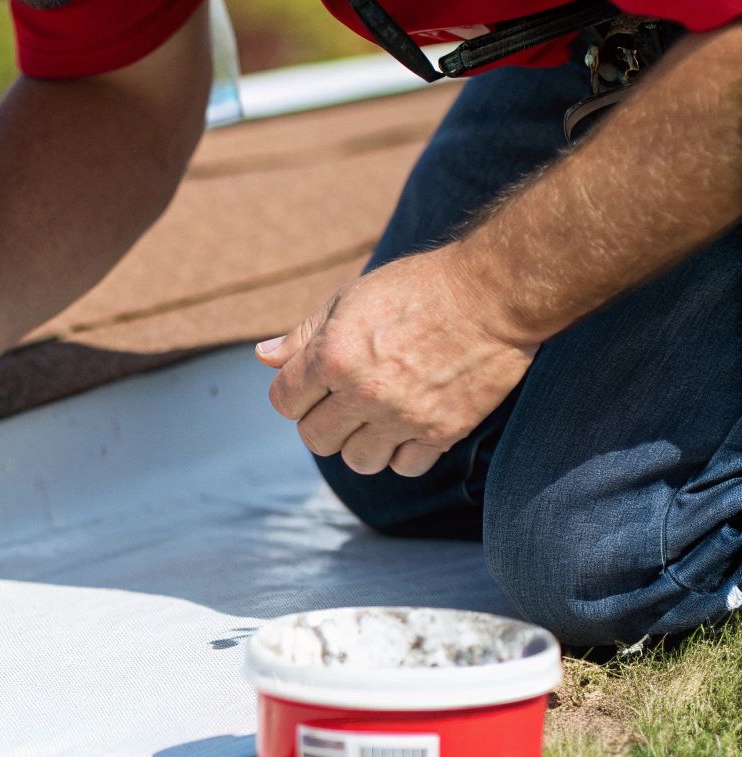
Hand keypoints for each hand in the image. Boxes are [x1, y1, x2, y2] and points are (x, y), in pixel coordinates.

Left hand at [254, 248, 537, 476]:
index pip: (284, 402)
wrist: (495, 294)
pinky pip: (404, 467)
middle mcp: (363, 392)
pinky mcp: (442, 431)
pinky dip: (402, 453)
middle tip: (343, 402)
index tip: (313, 384)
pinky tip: (409, 425)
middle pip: (315, 439)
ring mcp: (403, 416)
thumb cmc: (418, 288)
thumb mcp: (350, 298)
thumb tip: (262, 358)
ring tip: (376, 417)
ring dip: (360, 443)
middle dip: (322, 421)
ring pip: (357, 461)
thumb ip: (303, 335)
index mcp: (333, 357)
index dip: (294, 393)